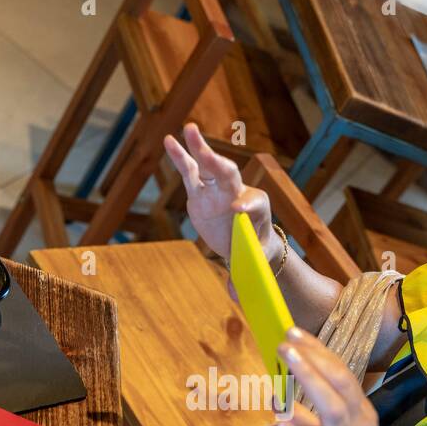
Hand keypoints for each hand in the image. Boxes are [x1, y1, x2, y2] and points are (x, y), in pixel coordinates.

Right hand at [163, 123, 276, 263]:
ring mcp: (217, 190)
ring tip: (190, 130)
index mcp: (257, 209)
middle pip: (229, 176)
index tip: (237, 210)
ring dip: (199, 148)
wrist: (250, 242)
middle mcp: (237, 193)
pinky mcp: (200, 191)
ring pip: (208, 167)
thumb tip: (235, 295)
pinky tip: (169, 140)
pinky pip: (189, 172)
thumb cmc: (255, 251)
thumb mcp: (252, 263)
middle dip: (220, 165)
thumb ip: (243, 276)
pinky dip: (180, 157)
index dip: (246, 205)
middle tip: (211, 156)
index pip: (252, 203)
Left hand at [275, 329, 409, 425]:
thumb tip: (290, 401)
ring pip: (332, 414)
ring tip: (287, 364)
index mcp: (362, 418)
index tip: (295, 333)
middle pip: (339, 386)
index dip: (318, 353)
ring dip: (309, 385)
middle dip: (314, 360)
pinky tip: (280, 423)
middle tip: (287, 339)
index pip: (342, 376)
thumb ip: (318, 422)